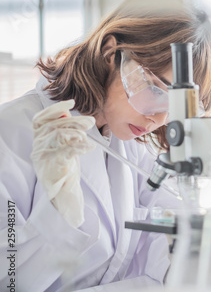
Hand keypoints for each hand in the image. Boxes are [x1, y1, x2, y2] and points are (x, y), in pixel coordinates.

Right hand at [31, 99, 95, 227]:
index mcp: (38, 138)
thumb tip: (68, 113)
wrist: (62, 189)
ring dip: (76, 133)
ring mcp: (44, 156)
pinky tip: (89, 146)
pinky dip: (81, 146)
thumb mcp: (62, 144)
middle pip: (54, 126)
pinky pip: (67, 151)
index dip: (55, 109)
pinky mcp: (54, 165)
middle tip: (91, 122)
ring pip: (58, 136)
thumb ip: (62, 129)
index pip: (40, 119)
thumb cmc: (63, 164)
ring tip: (86, 137)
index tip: (71, 102)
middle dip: (75, 121)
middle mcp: (38, 145)